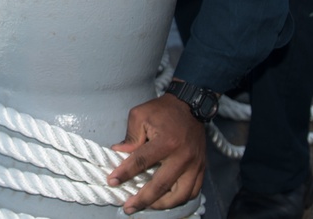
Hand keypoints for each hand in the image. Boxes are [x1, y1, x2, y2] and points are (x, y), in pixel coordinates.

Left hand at [107, 93, 206, 214]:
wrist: (191, 105)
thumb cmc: (163, 110)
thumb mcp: (140, 115)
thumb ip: (130, 136)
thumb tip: (118, 154)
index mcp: (166, 142)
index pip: (141, 161)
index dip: (125, 173)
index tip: (112, 181)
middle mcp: (182, 156)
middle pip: (161, 186)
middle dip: (142, 200)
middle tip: (128, 207)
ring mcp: (194, 164)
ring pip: (180, 195)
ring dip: (162, 204)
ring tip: (147, 206)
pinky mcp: (201, 167)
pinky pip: (193, 192)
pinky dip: (179, 200)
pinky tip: (166, 200)